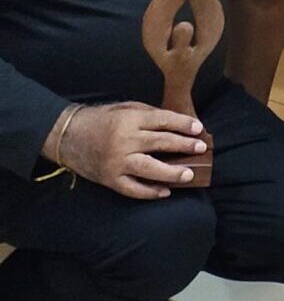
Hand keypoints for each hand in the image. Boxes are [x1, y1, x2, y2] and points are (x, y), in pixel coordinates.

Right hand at [59, 103, 207, 199]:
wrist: (66, 136)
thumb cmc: (100, 119)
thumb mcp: (124, 108)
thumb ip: (149, 114)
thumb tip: (177, 123)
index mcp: (129, 120)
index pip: (163, 121)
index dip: (183, 124)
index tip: (199, 128)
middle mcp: (124, 141)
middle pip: (160, 143)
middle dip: (183, 145)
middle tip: (201, 148)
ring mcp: (116, 162)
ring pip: (149, 169)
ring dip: (171, 173)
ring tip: (189, 174)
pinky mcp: (109, 179)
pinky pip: (132, 189)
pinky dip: (150, 192)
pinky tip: (165, 192)